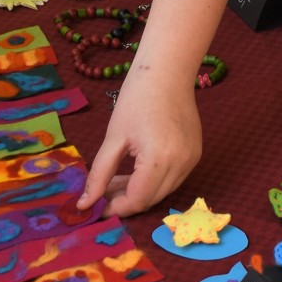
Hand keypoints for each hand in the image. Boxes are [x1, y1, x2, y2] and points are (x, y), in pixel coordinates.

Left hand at [78, 71, 202, 215]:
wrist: (167, 73)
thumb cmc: (136, 99)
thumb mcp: (113, 139)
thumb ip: (99, 175)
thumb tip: (85, 204)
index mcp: (158, 159)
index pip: (138, 200)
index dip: (116, 208)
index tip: (97, 207)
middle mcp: (181, 164)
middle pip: (152, 199)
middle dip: (126, 201)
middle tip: (104, 192)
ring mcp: (192, 159)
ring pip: (164, 191)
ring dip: (140, 191)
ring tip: (118, 180)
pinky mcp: (196, 153)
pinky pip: (174, 178)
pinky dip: (155, 180)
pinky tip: (138, 170)